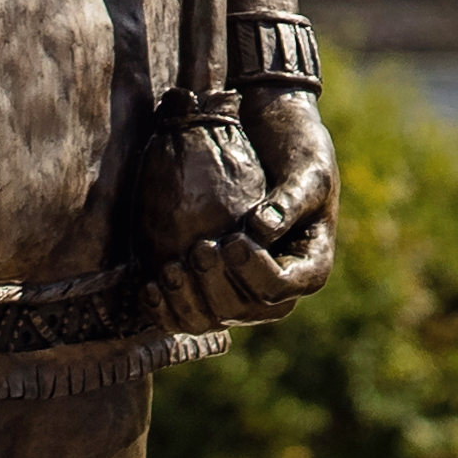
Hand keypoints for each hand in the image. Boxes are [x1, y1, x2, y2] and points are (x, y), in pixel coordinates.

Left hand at [160, 85, 338, 330]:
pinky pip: (186, 312)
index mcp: (308, 268)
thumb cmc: (296, 153)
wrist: (269, 139)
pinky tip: (148, 286)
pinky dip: (166, 307)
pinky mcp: (210, 283)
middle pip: (244, 310)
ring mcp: (241, 289)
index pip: (279, 290)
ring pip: (212, 318)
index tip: (232, 240)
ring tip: (171, 269)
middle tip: (200, 249)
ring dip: (188, 300)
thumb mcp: (305, 173)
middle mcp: (276, 289)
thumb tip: (261, 229)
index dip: (254, 272)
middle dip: (217, 286)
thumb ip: (288, 202)